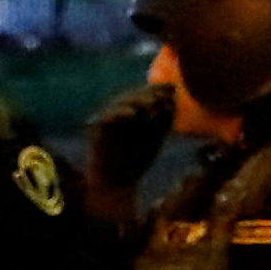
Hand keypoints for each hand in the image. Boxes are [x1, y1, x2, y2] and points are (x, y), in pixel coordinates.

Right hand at [84, 84, 171, 200]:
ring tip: (152, 102)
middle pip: (132, 95)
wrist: (119, 181)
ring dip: (136, 100)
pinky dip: (120, 113)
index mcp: (134, 112)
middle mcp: (119, 112)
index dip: (157, 89)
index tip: (173, 88)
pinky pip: (106, 116)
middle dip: (148, 92)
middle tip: (162, 94)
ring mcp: (108, 119)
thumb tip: (172, 97)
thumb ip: (164, 118)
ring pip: (119, 103)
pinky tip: (134, 114)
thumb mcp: (156, 137)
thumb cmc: (137, 160)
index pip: (144, 94)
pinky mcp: (97, 128)